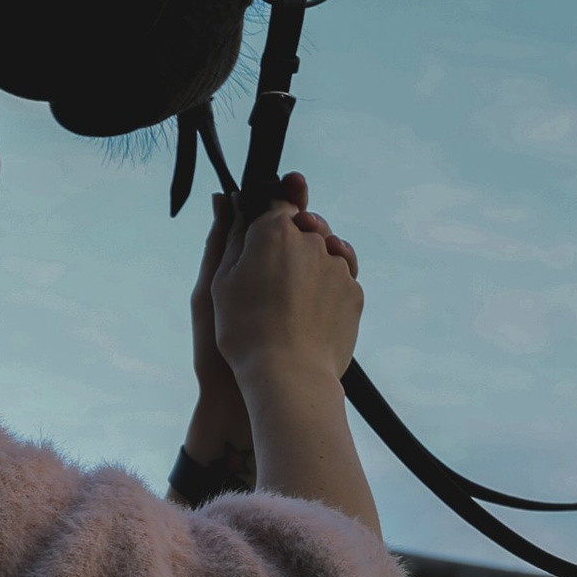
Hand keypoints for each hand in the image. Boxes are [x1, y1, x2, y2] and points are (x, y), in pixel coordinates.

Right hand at [208, 170, 362, 393]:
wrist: (289, 375)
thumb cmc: (245, 330)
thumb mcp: (221, 281)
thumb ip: (231, 236)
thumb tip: (230, 201)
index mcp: (275, 231)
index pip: (277, 201)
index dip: (271, 209)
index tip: (266, 223)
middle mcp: (312, 241)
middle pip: (306, 226)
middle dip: (293, 238)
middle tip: (273, 270)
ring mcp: (338, 266)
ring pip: (327, 251)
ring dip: (313, 263)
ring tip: (291, 297)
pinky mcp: (355, 292)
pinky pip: (341, 279)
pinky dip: (328, 289)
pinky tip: (309, 313)